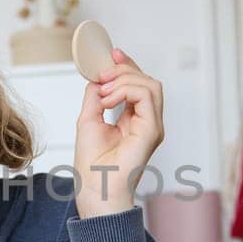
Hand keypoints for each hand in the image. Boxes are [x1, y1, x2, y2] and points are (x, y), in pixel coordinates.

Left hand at [74, 48, 163, 218]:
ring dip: (124, 80)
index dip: (128, 66)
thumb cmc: (92, 164)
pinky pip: (146, 96)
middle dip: (124, 70)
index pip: (139, 85)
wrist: (94, 188)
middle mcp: (148, 122)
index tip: (112, 53)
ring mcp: (153, 126)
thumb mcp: (88, 119)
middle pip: (148, 80)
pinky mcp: (152, 130)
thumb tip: (98, 77)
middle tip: (102, 77)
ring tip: (104, 93)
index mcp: (136, 120)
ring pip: (151, 84)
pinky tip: (108, 101)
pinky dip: (125, 90)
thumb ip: (96, 96)